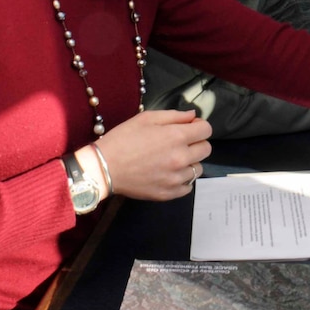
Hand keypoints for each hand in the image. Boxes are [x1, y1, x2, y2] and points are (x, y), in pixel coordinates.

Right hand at [77, 109, 211, 202]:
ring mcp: (176, 178)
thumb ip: (174, 115)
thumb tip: (193, 115)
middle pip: (206, 149)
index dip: (199, 126)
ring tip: (173, 159)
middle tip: (181, 143)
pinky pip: (188, 187)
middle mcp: (181, 158)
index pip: (206, 130)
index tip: (190, 127)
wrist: (103, 167)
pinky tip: (170, 173)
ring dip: (190, 162)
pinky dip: (182, 180)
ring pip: (198, 169)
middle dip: (197, 143)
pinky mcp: (168, 193)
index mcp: (177, 137)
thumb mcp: (147, 118)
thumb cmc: (123, 138)